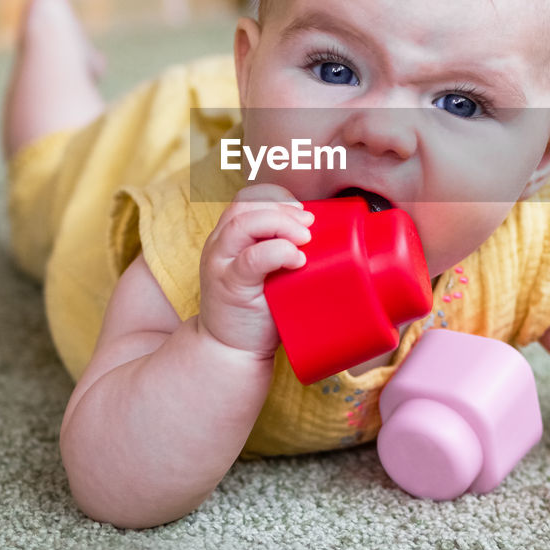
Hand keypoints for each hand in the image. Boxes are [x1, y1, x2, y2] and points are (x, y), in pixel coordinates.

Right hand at [198, 183, 313, 357]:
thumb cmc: (259, 310)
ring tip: (304, 240)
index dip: (276, 198)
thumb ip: (284, 250)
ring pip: (243, 224)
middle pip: (245, 205)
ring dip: (280, 224)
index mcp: (229, 238)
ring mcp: (220, 264)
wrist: (231, 351)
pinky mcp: (228, 286)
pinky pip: (250, 259)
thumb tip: (330, 233)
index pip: (247, 199)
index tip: (302, 211)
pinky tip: (296, 260)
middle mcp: (220, 245)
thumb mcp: (269, 272)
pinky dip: (276, 253)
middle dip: (283, 209)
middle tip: (309, 225)